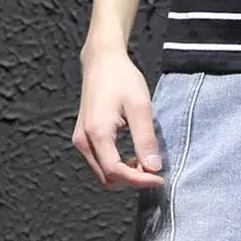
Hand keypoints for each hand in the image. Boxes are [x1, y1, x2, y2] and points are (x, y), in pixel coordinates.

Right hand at [72, 46, 163, 190]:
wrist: (102, 60)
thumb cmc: (121, 78)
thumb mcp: (140, 106)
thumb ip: (146, 139)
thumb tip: (154, 167)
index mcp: (97, 132)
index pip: (116, 171)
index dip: (139, 180)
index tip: (159, 178)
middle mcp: (83, 140)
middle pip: (107, 178)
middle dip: (132, 180)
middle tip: (153, 169)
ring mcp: (81, 140)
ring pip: (103, 175)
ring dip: (125, 175)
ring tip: (144, 161)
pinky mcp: (83, 138)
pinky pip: (99, 164)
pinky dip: (117, 167)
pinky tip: (133, 157)